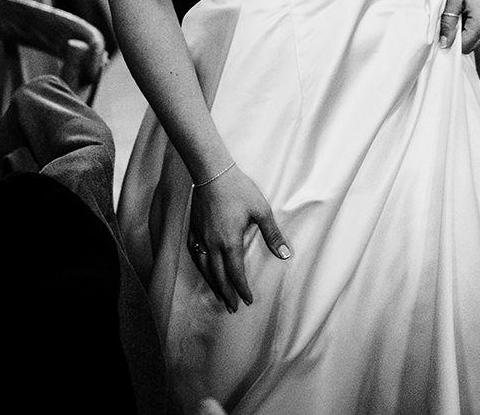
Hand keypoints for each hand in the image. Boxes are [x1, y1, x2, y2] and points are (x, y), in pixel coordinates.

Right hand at [186, 165, 291, 310]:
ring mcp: (200, 236)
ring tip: (218, 295)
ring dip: (212, 284)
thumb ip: (272, 234)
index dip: (242, 289)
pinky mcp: (193, 228)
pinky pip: (194, 254)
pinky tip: (203, 269)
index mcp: (229, 242)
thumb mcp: (261, 210)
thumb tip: (285, 254)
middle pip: (218, 276)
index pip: (236, 274)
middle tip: (232, 307)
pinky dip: (200, 266)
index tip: (248, 300)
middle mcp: (212, 244)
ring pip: (204, 268)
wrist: (212, 172)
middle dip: (226, 293)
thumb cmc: (239, 189)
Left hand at [440, 0, 479, 53]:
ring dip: (470, 32)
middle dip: (461, 37)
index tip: (444, 30)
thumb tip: (444, 43)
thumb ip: (448, 23)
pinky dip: (478, 26)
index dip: (452, 41)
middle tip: (452, 19)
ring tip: (463, 13)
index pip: (464, 47)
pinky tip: (472, 11)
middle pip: (473, 46)